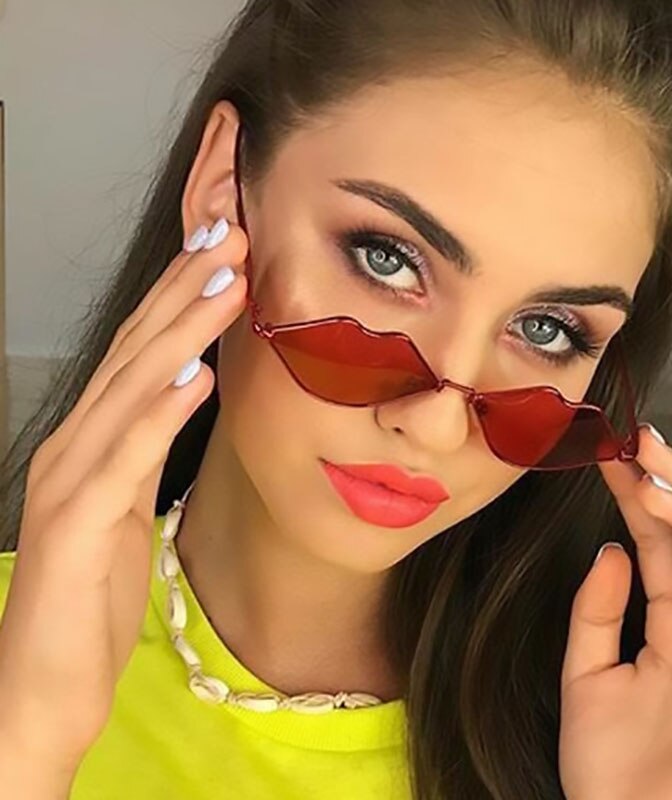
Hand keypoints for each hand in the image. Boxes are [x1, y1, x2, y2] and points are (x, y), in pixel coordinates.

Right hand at [0, 218, 248, 770]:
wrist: (45, 684)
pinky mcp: (74, 526)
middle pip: (135, 351)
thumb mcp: (130, 506)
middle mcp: (78, 446)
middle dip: (184, 288)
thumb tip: (186, 392)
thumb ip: (149, 448)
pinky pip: (124, 460)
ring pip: (130, 389)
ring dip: (179, 331)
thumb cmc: (91, 595)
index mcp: (96, 441)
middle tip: (230, 231)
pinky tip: (194, 377)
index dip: (181, 296)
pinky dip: (159, 413)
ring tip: (224, 280)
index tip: (225, 248)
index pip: (142, 353)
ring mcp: (71, 481)